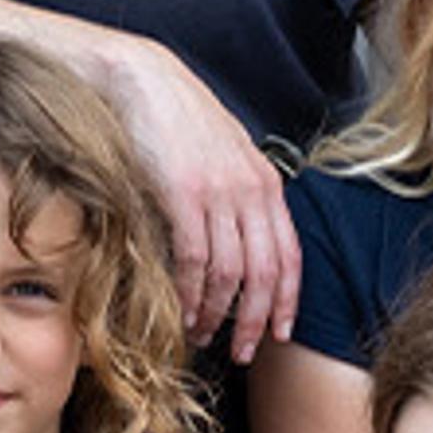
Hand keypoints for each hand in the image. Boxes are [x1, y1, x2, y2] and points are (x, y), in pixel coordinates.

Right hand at [102, 43, 299, 362]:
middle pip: (265, 273)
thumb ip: (239, 194)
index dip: (287, 299)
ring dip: (216, 313)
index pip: (289, 254)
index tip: (280, 332)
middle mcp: (250, 191)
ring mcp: (218, 193)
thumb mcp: (225, 153)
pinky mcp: (183, 194)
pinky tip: (182, 310)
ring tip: (201, 335)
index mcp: (265, 183)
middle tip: (243, 352)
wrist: (142, 80)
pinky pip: (195, 258)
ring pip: (230, 274)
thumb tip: (240, 238)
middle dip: (256, 321)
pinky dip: (190, 292)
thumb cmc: (177, 118)